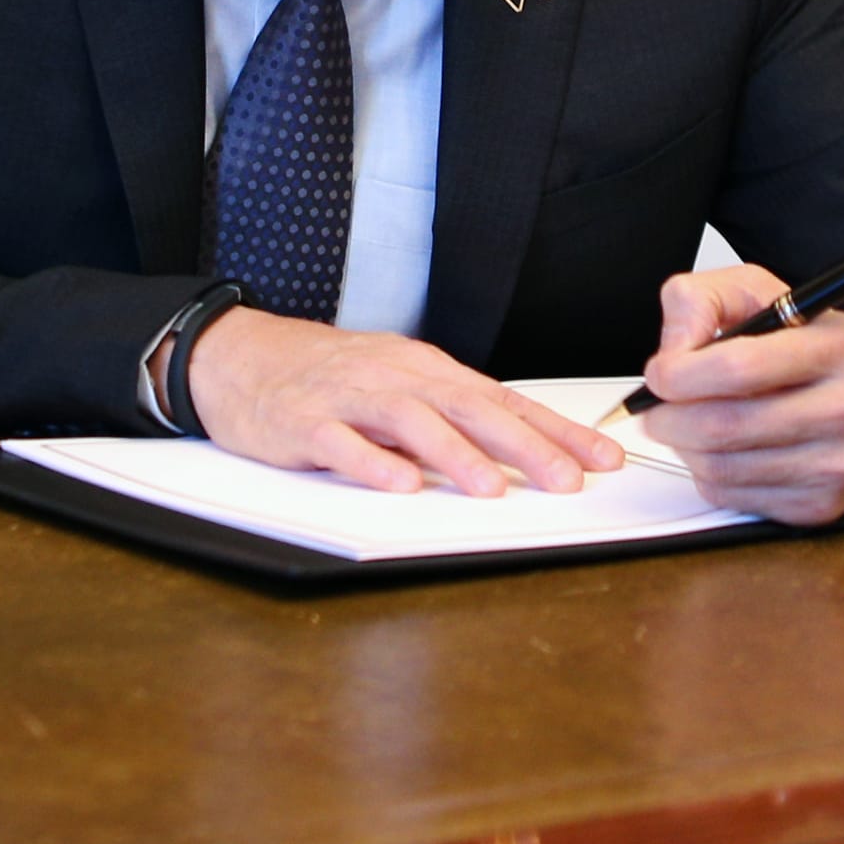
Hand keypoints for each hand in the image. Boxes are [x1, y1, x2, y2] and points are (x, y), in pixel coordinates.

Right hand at [179, 308, 622, 496]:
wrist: (242, 355)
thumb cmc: (331, 377)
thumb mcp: (401, 386)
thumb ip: (452, 417)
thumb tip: (521, 448)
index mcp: (428, 373)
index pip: (505, 400)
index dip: (556, 430)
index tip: (601, 458)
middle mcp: (397, 379)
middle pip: (470, 408)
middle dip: (524, 445)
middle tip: (567, 479)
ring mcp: (350, 398)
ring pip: (410, 422)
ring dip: (454, 455)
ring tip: (491, 488)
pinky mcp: (304, 423)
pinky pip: (341, 444)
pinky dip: (371, 464)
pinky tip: (400, 485)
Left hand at [638, 265, 843, 526]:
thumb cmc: (819, 345)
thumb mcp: (765, 294)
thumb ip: (704, 301)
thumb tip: (672, 350)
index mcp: (838, 347)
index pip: (738, 368)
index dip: (679, 373)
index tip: (661, 373)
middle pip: (724, 425)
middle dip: (670, 418)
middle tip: (658, 408)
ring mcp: (840, 464)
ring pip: (722, 467)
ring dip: (686, 448)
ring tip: (688, 426)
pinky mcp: (822, 506)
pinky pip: (734, 497)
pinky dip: (710, 475)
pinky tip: (723, 451)